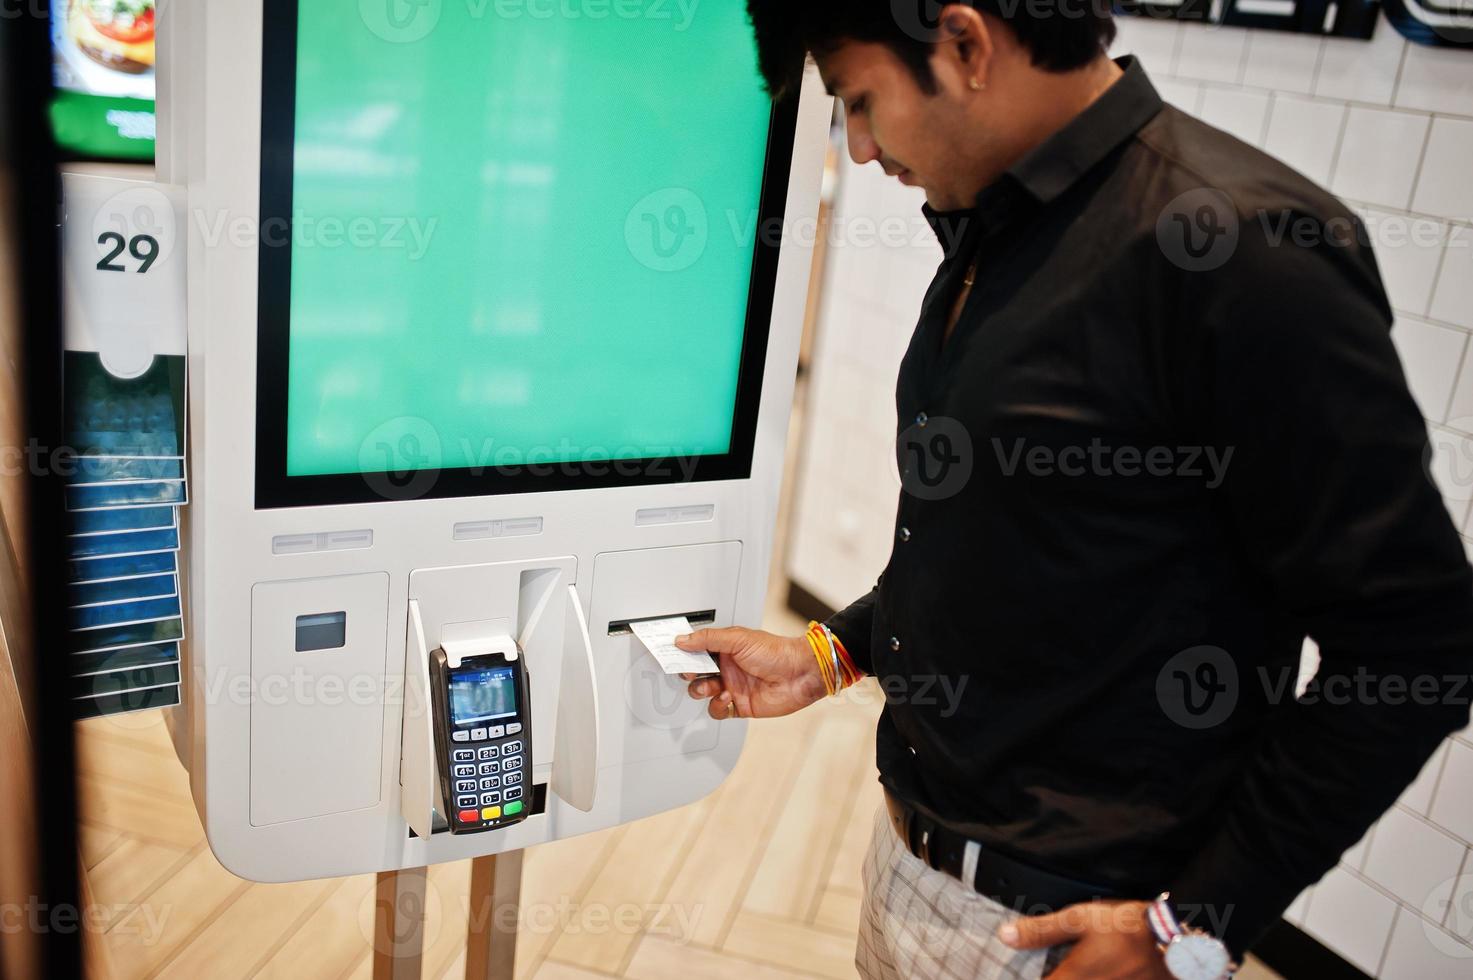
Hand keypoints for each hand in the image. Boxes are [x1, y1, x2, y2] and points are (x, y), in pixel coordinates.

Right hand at [674, 627, 826, 719]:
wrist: (801, 674)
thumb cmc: (777, 652)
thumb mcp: (739, 639)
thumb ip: (708, 639)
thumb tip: (683, 639)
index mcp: (725, 648)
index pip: (696, 650)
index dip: (683, 653)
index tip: (671, 654)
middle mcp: (726, 667)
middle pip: (695, 672)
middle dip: (689, 673)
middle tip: (690, 671)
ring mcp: (732, 686)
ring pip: (702, 692)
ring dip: (701, 690)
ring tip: (712, 686)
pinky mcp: (739, 705)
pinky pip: (717, 710)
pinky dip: (717, 705)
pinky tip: (727, 697)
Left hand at [1000, 900, 1171, 979]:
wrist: (1174, 943)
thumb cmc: (1126, 929)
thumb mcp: (1080, 919)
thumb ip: (1041, 931)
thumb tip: (1005, 936)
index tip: (1011, 975)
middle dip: (1055, 977)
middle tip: (1056, 966)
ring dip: (1072, 978)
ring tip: (1078, 969)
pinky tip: (1095, 973)